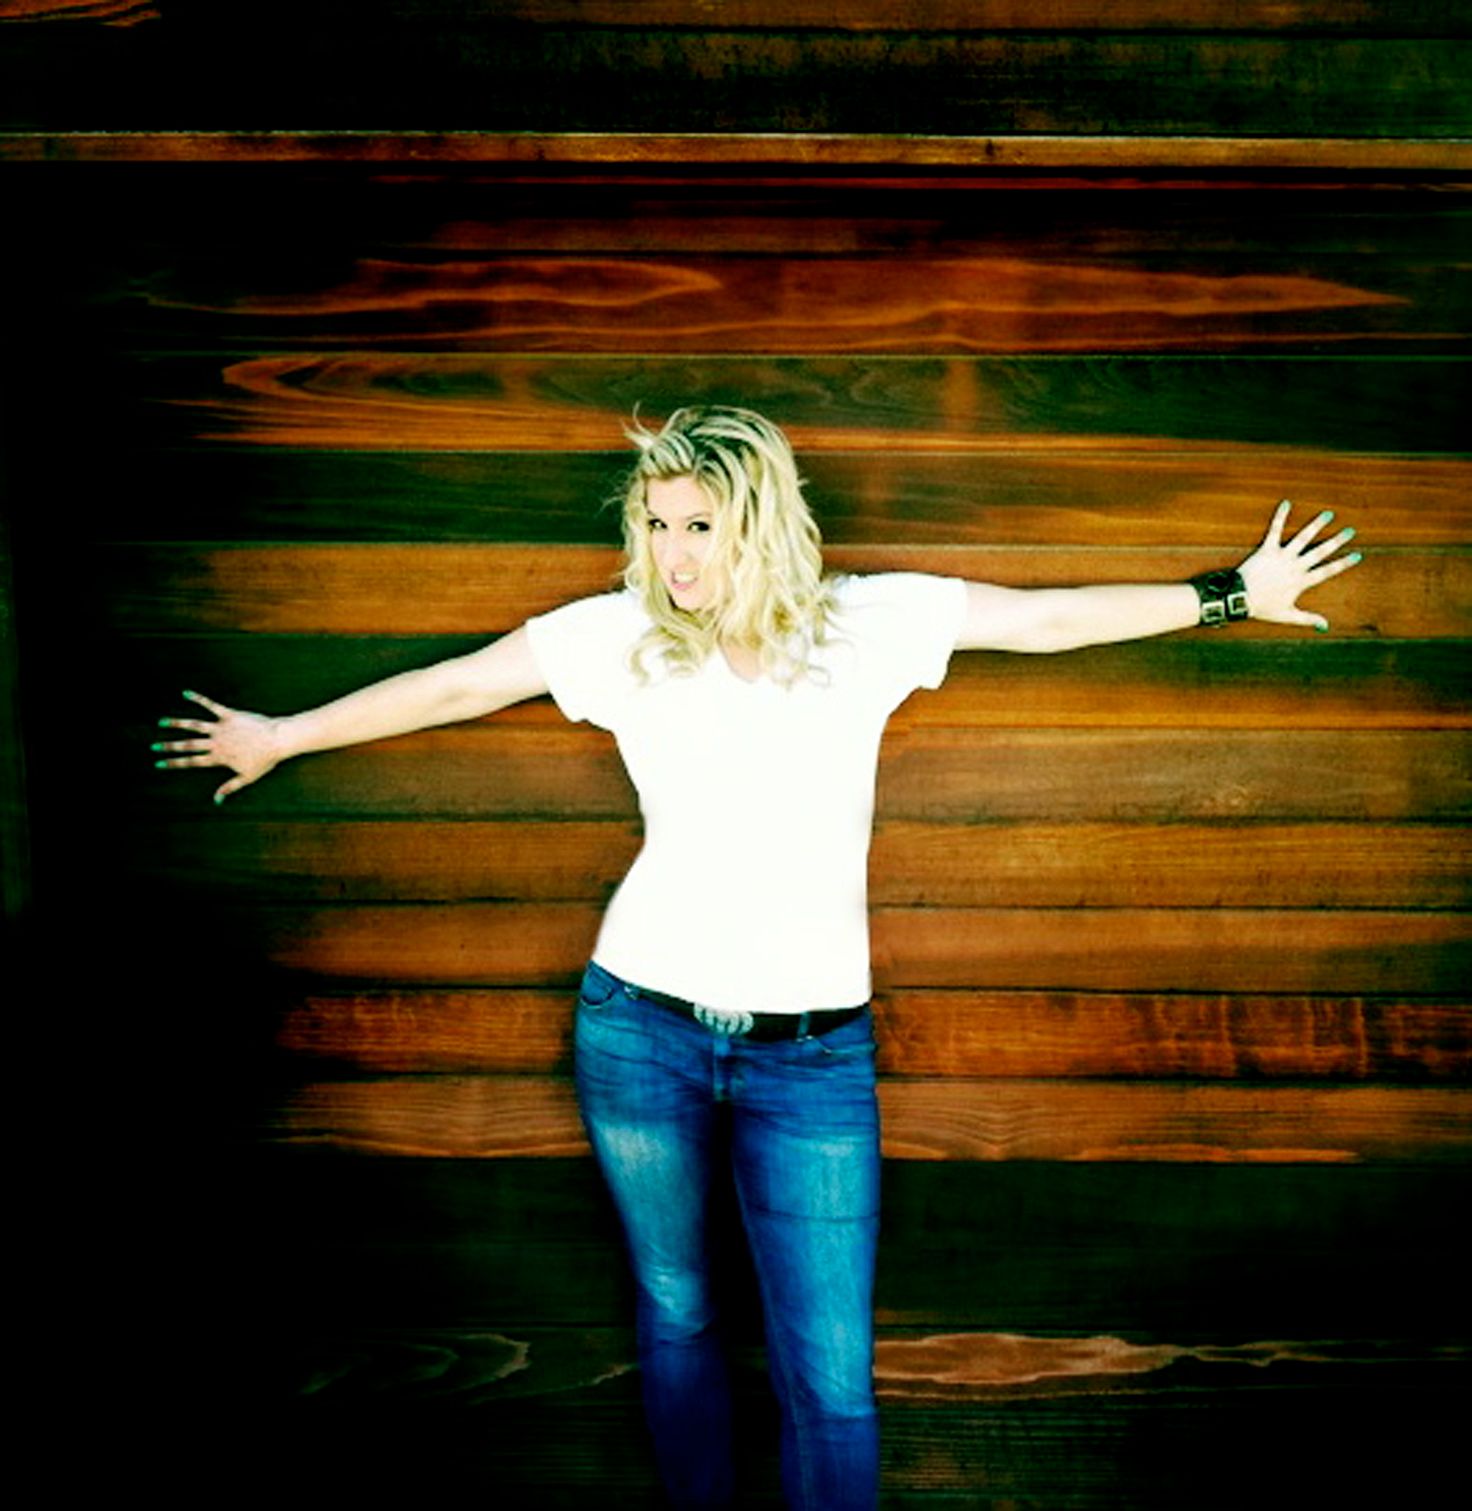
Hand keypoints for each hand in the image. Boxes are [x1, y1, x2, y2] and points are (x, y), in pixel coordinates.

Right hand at [153, 689, 284, 803]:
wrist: (278, 740)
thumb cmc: (265, 760)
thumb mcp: (247, 777)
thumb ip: (230, 787)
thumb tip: (217, 800)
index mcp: (219, 758)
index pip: (192, 762)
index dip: (174, 763)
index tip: (159, 764)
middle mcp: (217, 742)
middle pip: (188, 745)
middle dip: (169, 746)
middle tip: (153, 747)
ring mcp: (222, 728)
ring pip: (195, 725)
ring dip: (177, 723)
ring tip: (162, 722)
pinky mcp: (229, 715)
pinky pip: (211, 705)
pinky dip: (198, 698)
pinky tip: (186, 693)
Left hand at [1237, 500, 1361, 631]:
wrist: (1239, 599)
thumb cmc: (1262, 608)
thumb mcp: (1287, 615)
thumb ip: (1307, 619)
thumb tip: (1325, 626)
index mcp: (1302, 581)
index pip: (1328, 571)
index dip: (1343, 563)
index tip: (1357, 555)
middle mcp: (1295, 566)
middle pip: (1320, 552)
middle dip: (1336, 541)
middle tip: (1350, 530)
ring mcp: (1282, 556)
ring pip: (1303, 538)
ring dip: (1316, 525)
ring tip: (1328, 514)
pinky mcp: (1267, 549)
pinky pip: (1275, 530)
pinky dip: (1280, 516)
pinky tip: (1286, 503)